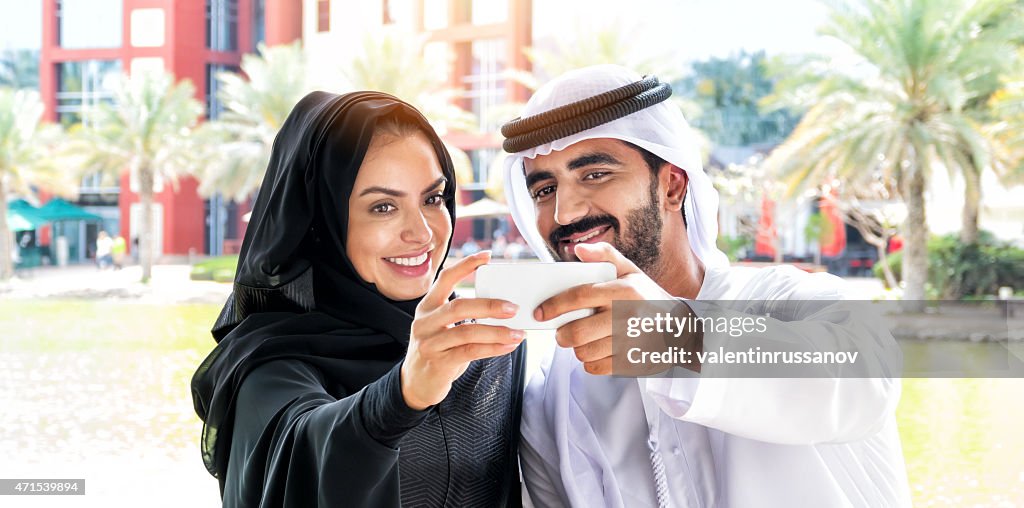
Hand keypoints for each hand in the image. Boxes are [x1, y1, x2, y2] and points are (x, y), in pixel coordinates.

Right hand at [401, 251, 524, 409]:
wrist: (416, 383)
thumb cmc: (438, 350)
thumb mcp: (442, 327)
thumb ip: (462, 315)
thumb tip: (503, 306)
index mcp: (427, 306)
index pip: (445, 278)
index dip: (466, 265)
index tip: (487, 256)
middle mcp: (425, 322)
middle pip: (459, 306)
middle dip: (489, 305)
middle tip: (513, 307)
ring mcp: (429, 343)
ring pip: (466, 331)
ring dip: (497, 332)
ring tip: (518, 333)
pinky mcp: (438, 362)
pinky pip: (470, 352)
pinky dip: (493, 348)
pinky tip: (508, 347)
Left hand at [534, 242, 682, 375]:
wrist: (681, 328)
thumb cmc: (648, 297)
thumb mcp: (631, 271)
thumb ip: (604, 256)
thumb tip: (578, 249)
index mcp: (624, 291)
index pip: (579, 297)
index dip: (554, 305)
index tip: (540, 312)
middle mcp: (627, 316)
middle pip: (577, 332)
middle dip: (561, 334)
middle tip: (561, 332)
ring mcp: (630, 342)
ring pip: (584, 352)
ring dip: (577, 349)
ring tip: (584, 340)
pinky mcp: (631, 362)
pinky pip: (596, 367)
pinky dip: (590, 362)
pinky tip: (598, 351)